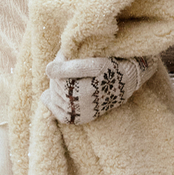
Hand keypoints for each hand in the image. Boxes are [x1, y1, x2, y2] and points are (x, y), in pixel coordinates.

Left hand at [40, 55, 156, 123]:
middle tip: (70, 64)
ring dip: (58, 85)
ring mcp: (79, 114)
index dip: (60, 61)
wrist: (126, 83)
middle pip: (55, 85)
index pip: (56, 74)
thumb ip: (70, 66)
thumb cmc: (110, 69)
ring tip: (72, 77)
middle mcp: (79, 105)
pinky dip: (54, 104)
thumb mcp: (94, 63)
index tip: (68, 54)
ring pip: (54, 97)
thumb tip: (47, 69)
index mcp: (82, 90)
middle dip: (59, 74)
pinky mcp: (79, 120)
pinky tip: (59, 95)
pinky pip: (58, 113)